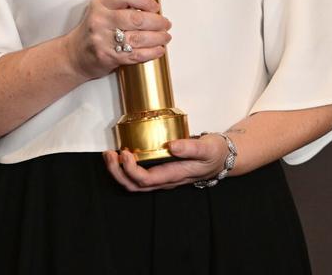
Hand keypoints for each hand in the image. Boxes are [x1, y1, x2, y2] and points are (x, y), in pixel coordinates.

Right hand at [64, 0, 170, 80]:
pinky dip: (151, 53)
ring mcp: (103, 39)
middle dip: (157, 22)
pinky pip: (135, 54)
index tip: (156, 7)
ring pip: (138, 38)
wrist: (75, 54)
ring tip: (165, 37)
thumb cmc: (93, 30)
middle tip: (166, 24)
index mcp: (101, 4)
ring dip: (157, 38)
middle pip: (136, 18)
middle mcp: (100, 19)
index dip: (146, 0)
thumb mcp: (106, 9)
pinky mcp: (108, 56)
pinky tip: (159, 50)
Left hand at [102, 134, 228, 191]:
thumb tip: (173, 146)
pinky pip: (138, 177)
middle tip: (109, 154)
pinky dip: (125, 168)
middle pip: (135, 186)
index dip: (131, 169)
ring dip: (118, 172)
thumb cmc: (214, 153)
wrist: (221, 158)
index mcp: (174, 175)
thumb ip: (191, 148)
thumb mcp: (207, 148)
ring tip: (110, 155)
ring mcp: (161, 178)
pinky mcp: (159, 172)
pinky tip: (121, 155)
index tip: (125, 153)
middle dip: (117, 173)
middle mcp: (165, 180)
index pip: (146, 179)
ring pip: (134, 184)